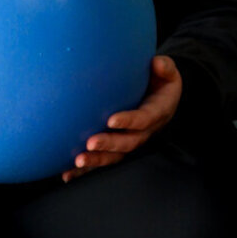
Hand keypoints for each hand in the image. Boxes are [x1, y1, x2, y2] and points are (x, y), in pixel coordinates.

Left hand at [62, 55, 182, 181]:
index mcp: (156, 113)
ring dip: (96, 160)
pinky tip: (67, 174)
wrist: (163, 100)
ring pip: (114, 156)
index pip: (143, 120)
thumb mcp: (168, 73)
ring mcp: (130, 140)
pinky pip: (102, 159)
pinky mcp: (117, 146)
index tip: (112, 120)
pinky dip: (86, 170)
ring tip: (78, 161)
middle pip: (127, 143)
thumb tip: (157, 63)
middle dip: (109, 144)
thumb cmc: (162, 83)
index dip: (129, 121)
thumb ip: (165, 67)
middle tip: (91, 143)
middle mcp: (143, 132)